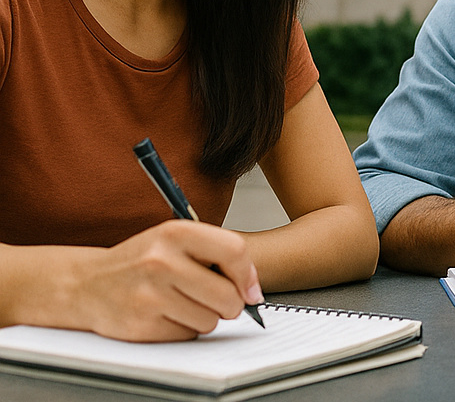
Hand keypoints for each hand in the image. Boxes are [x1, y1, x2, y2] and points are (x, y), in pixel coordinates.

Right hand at [68, 221, 261, 341]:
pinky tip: (165, 314)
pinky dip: (182, 329)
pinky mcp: (141, 324)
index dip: (249, 275)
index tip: (251, 289)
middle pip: (227, 295)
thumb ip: (215, 253)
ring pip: (210, 320)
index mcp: (175, 233)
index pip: (234, 251)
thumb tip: (252, 289)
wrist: (86, 284)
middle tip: (217, 300)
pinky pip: (187, 335)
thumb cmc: (139, 261)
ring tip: (182, 302)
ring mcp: (150, 294)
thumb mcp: (174, 240)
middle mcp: (162, 261)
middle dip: (230, 304)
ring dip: (203, 317)